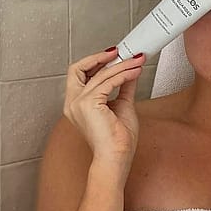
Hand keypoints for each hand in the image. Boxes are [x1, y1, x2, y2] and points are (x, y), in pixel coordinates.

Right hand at [63, 48, 145, 176]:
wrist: (116, 158)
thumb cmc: (117, 140)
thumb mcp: (122, 105)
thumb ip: (123, 87)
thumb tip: (130, 71)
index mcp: (76, 104)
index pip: (80, 74)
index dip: (96, 62)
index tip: (115, 56)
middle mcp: (73, 102)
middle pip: (78, 68)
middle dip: (99, 57)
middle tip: (121, 52)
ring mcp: (78, 103)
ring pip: (100, 74)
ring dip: (122, 65)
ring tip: (138, 62)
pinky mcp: (88, 104)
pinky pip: (108, 81)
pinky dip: (124, 74)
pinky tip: (135, 72)